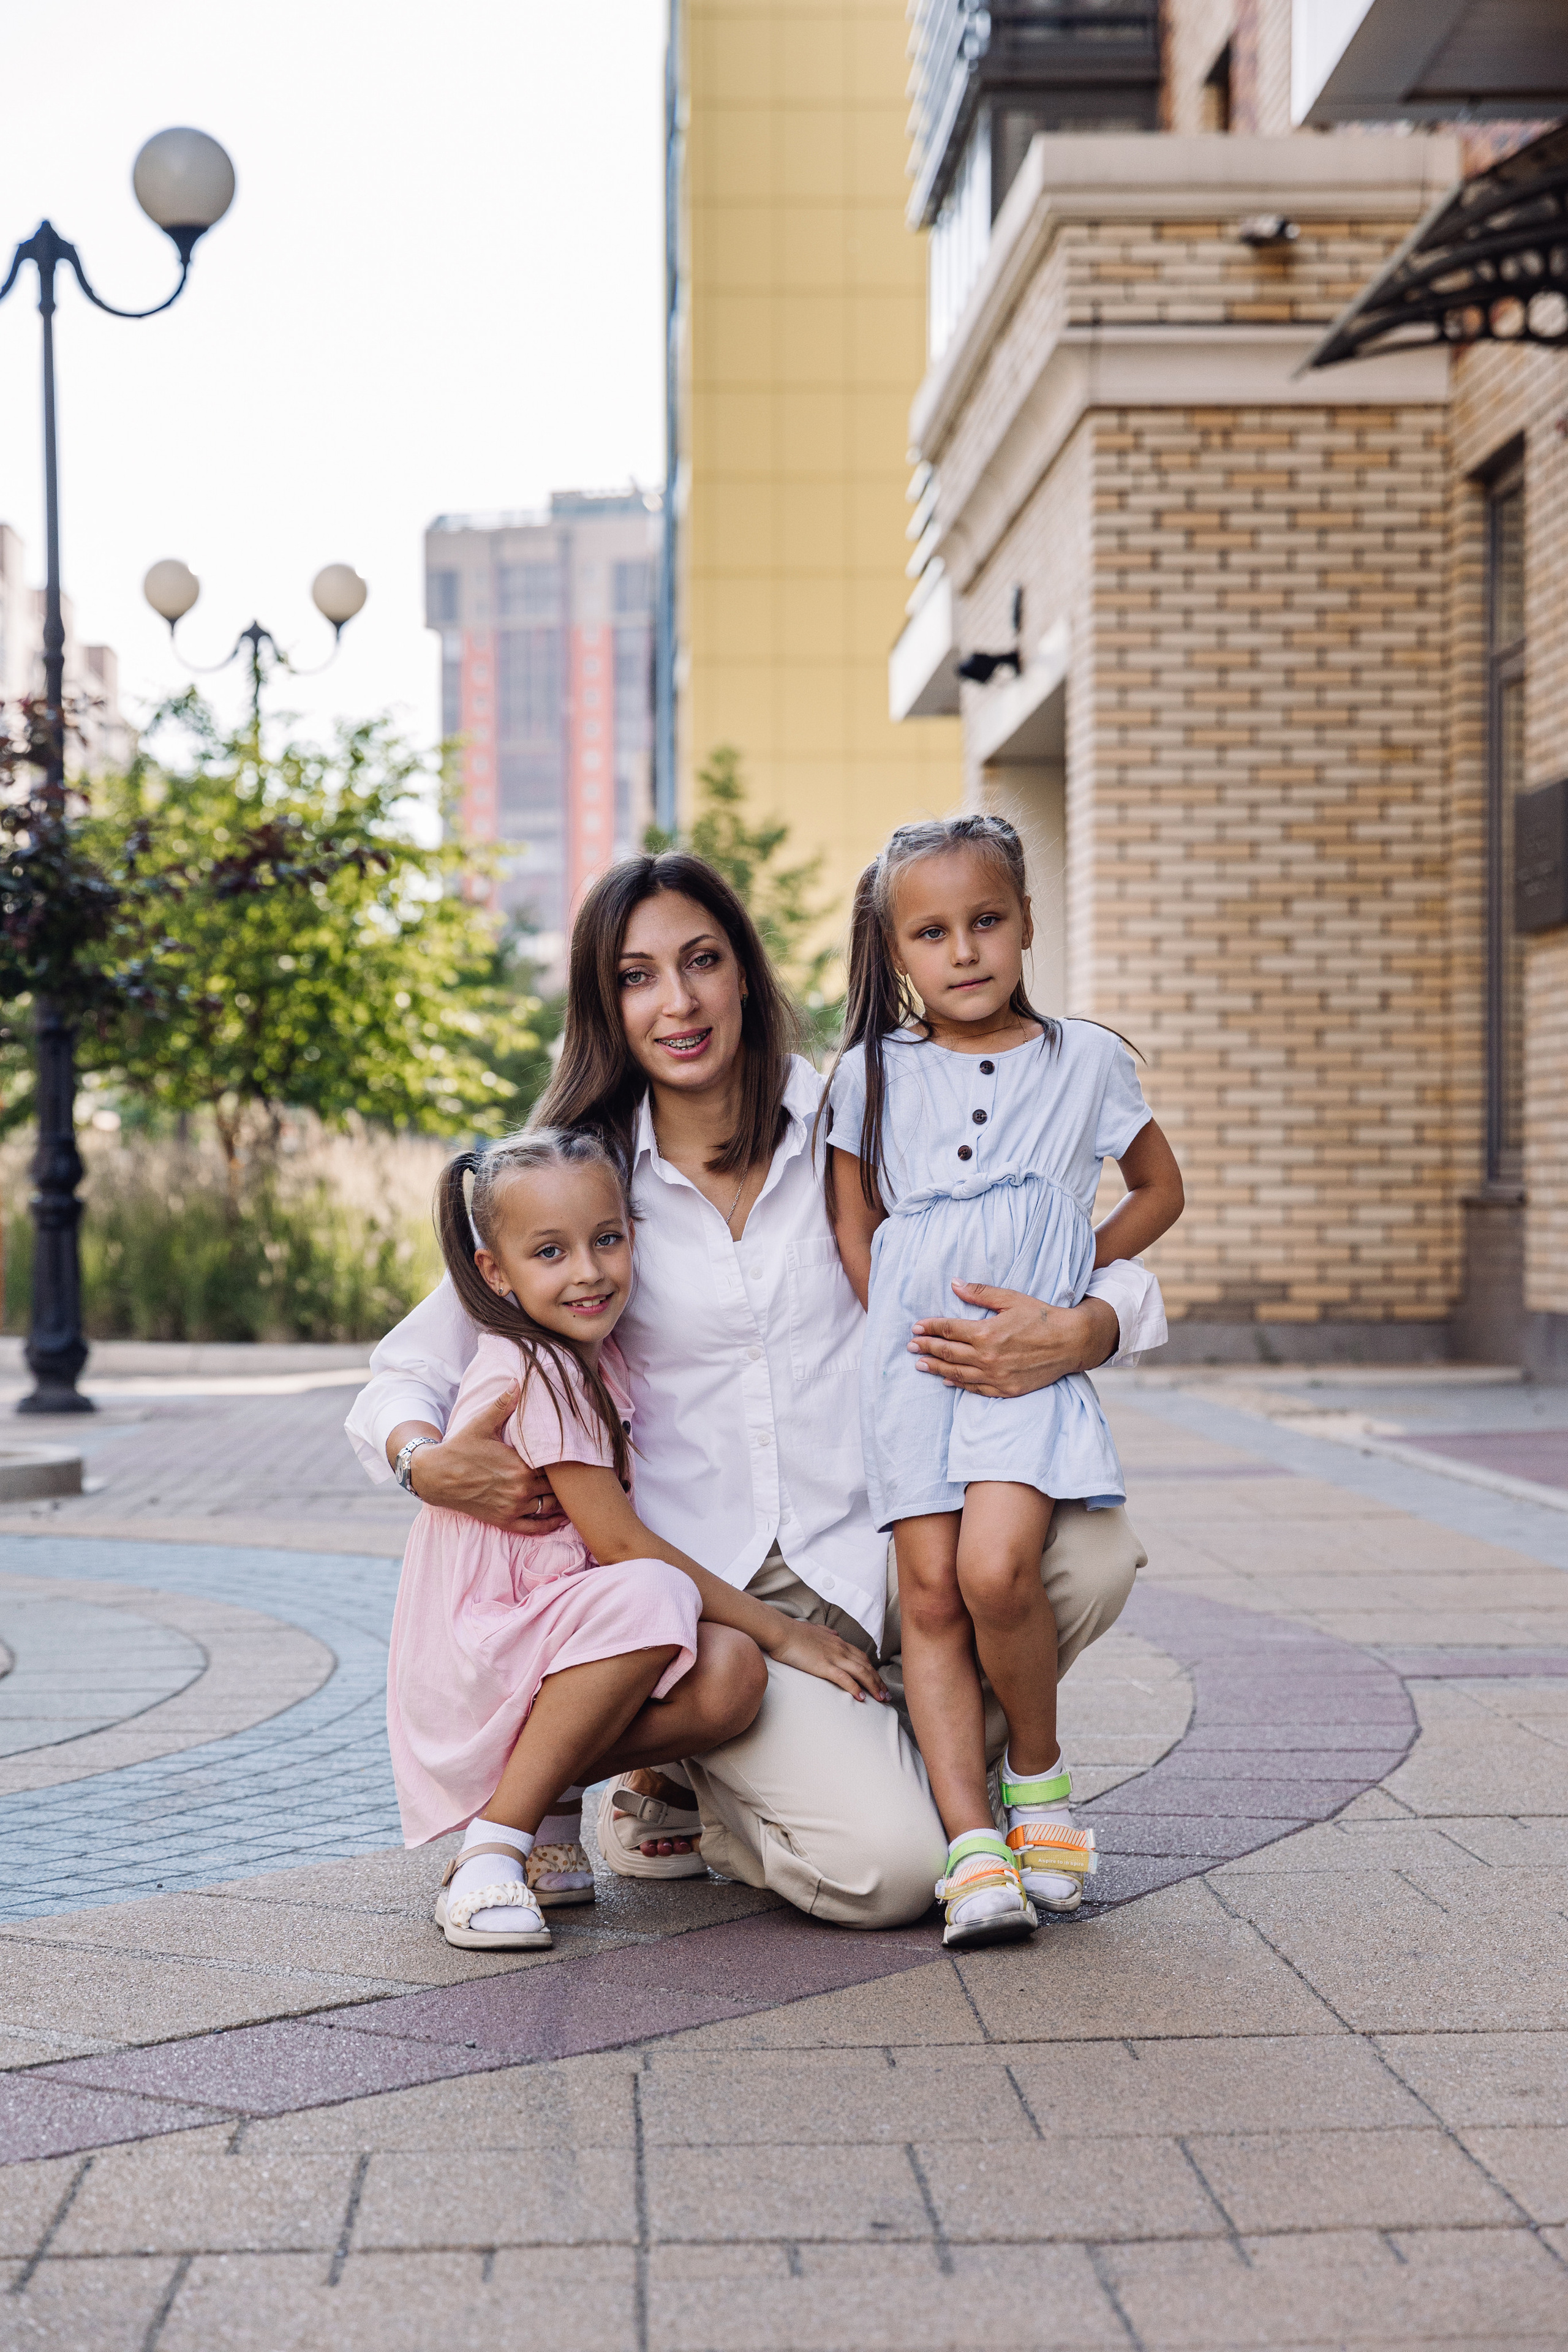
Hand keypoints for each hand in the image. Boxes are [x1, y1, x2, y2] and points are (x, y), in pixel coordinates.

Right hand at [408, 1388, 568, 1533]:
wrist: (435, 1476)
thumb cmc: (459, 1448)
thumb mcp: (481, 1424)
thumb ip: (503, 1404)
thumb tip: (517, 1380)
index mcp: (520, 1466)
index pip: (556, 1465)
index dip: (566, 1459)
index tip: (575, 1452)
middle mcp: (520, 1490)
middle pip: (557, 1487)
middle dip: (567, 1480)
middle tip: (580, 1472)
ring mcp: (513, 1508)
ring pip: (550, 1506)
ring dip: (562, 1500)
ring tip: (574, 1493)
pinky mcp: (504, 1521)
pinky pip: (535, 1528)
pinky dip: (550, 1524)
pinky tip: (560, 1519)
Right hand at [760, 1615, 889, 1704]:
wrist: (782, 1631)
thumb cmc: (795, 1632)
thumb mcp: (815, 1629)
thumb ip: (826, 1632)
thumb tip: (834, 1632)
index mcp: (838, 1642)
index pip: (862, 1657)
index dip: (873, 1671)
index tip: (879, 1682)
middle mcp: (840, 1649)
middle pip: (866, 1666)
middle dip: (878, 1682)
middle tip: (887, 1696)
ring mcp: (833, 1657)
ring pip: (861, 1672)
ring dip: (873, 1687)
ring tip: (880, 1699)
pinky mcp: (823, 1666)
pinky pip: (844, 1679)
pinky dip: (855, 1688)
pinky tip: (861, 1698)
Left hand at [908, 1286, 1118, 1397]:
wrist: (1071, 1343)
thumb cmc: (1042, 1316)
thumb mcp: (1011, 1299)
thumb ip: (980, 1293)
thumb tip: (954, 1284)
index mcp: (986, 1333)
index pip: (948, 1330)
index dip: (930, 1327)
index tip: (916, 1326)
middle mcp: (987, 1357)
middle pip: (947, 1352)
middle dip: (926, 1348)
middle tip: (911, 1346)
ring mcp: (996, 1376)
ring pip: (956, 1373)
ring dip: (935, 1368)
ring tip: (920, 1365)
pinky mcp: (1006, 1389)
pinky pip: (975, 1388)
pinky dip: (958, 1384)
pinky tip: (947, 1381)